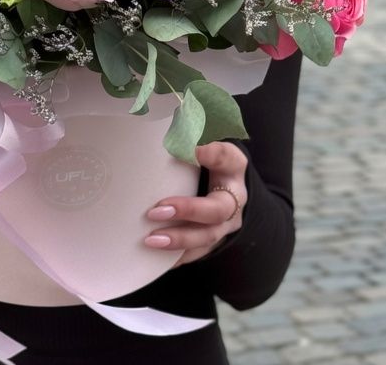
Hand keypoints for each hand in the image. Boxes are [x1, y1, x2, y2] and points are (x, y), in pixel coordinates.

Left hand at [143, 141, 248, 265]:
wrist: (225, 185)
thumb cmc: (206, 157)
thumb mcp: (204, 140)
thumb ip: (189, 132)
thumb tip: (168, 128)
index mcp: (233, 166)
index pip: (226, 157)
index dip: (212, 154)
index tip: (193, 149)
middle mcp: (234, 198)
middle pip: (217, 209)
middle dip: (187, 211)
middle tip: (156, 210)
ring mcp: (226, 223)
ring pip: (208, 237)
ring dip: (179, 240)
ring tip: (150, 239)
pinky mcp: (214, 240)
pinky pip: (197, 254)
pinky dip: (176, 258)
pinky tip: (153, 259)